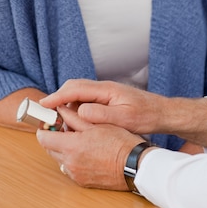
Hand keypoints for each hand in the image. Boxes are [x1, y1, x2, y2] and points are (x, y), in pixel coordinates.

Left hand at [36, 105, 144, 189]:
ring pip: (60, 159)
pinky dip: (73, 160)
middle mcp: (70, 163)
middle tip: (66, 128)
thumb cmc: (119, 142)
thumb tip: (60, 109)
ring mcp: (75, 174)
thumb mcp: (97, 124)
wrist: (135, 165)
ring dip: (64, 150)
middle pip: (49, 149)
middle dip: (54, 138)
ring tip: (80, 140)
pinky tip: (87, 152)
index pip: (43, 138)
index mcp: (71, 146)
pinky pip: (70, 169)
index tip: (51, 122)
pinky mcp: (82, 182)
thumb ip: (74, 117)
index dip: (45, 127)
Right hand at [40, 79, 206, 149]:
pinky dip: (75, 107)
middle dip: (57, 97)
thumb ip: (101, 114)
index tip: (43, 104)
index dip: (57, 96)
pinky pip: (86, 100)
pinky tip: (73, 120)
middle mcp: (104, 88)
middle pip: (74, 87)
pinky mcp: (107, 100)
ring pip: (78, 93)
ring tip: (55, 118)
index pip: (75, 88)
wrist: (163, 113)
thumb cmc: (146, 116)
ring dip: (65, 103)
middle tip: (44, 111)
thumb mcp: (124, 118)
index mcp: (106, 89)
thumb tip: (80, 111)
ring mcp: (105, 93)